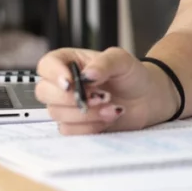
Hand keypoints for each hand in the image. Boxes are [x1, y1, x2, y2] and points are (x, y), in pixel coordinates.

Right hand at [35, 47, 176, 134]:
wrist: (146, 98)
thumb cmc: (131, 75)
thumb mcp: (121, 60)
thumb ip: (104, 63)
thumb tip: (87, 74)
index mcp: (70, 62)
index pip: (46, 65)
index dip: (54, 74)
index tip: (71, 83)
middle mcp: (65, 84)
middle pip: (44, 92)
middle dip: (72, 98)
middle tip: (100, 96)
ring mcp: (68, 106)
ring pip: (57, 114)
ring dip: (86, 113)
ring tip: (111, 106)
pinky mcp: (76, 125)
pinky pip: (70, 130)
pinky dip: (90, 126)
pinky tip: (108, 117)